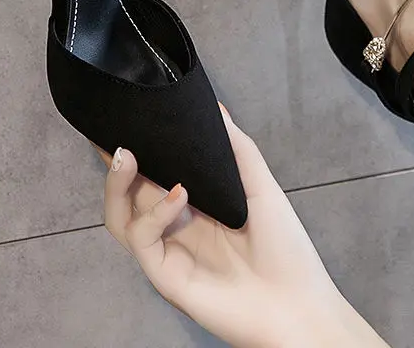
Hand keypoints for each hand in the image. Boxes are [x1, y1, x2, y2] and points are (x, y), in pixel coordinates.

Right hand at [98, 105, 387, 347]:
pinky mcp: (165, 275)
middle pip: (128, 192)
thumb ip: (237, 148)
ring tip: (128, 154)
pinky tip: (179, 194)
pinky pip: (143, 240)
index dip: (138, 147)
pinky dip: (154, 214)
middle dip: (116, 162)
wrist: (298, 306)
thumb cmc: (285, 248)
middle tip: (116, 132)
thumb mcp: (261, 188)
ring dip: (117, 184)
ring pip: (120, 217)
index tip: (125, 116)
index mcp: (193, 204)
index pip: (153, 172)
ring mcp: (167, 251)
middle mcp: (173, 226)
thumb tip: (215, 107)